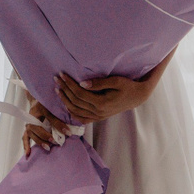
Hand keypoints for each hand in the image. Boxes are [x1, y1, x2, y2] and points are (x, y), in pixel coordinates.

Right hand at [22, 97, 69, 154]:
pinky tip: (28, 154)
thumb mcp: (52, 109)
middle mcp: (30, 120)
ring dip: (39, 142)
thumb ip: (58, 120)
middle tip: (56, 141)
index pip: (46, 119)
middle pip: (36, 130)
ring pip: (31, 135)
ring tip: (48, 147)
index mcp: (36, 112)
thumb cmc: (45, 105)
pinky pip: (25, 138)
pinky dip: (26, 146)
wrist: (37, 102)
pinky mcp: (28, 130)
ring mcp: (28, 126)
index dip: (57, 126)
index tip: (67, 133)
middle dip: (46, 137)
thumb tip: (67, 132)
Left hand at [54, 53, 171, 124]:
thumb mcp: (116, 81)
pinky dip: (72, 113)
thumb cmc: (127, 86)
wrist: (137, 97)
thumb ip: (99, 83)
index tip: (62, 75)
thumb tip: (82, 83)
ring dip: (65, 100)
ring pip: (76, 111)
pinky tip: (66, 105)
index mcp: (102, 103)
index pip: (79, 94)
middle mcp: (98, 112)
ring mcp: (98, 117)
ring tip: (58, 90)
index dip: (69, 84)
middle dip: (64, 90)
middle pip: (75, 102)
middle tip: (56, 79)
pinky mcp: (98, 118)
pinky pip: (82, 118)